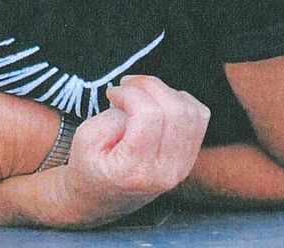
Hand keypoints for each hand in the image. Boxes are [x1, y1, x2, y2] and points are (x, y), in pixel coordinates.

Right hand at [58, 75, 210, 224]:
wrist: (101, 197)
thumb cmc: (89, 165)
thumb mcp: (84, 139)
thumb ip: (111, 117)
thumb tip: (137, 99)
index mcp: (135, 169)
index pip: (149, 115)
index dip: (130, 93)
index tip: (112, 94)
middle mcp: (166, 171)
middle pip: (176, 110)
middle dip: (150, 86)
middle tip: (127, 86)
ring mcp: (182, 166)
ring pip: (192, 112)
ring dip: (166, 91)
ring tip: (142, 94)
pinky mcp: (189, 158)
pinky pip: (199, 117)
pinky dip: (180, 100)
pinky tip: (158, 103)